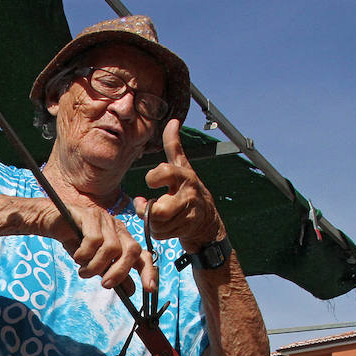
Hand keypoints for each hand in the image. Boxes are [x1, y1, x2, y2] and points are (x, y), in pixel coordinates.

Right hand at [42, 200, 156, 295]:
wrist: (52, 222)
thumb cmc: (75, 242)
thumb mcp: (96, 263)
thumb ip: (113, 274)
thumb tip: (131, 291)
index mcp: (123, 239)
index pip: (143, 255)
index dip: (149, 271)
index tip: (150, 289)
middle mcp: (117, 228)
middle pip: (132, 250)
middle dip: (120, 272)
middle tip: (105, 284)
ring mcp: (105, 220)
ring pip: (111, 248)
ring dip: (95, 266)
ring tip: (83, 270)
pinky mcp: (90, 215)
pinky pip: (93, 240)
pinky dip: (84, 254)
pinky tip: (77, 256)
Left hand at [132, 119, 224, 251]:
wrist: (207, 221)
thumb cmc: (189, 191)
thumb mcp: (183, 167)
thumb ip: (174, 146)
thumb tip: (173, 121)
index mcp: (184, 175)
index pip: (165, 173)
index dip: (153, 178)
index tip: (151, 183)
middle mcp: (188, 194)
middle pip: (159, 210)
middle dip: (148, 211)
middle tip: (148, 205)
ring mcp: (189, 213)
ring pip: (157, 224)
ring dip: (152, 222)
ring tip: (159, 215)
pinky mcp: (187, 228)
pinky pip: (161, 233)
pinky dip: (158, 232)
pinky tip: (164, 225)